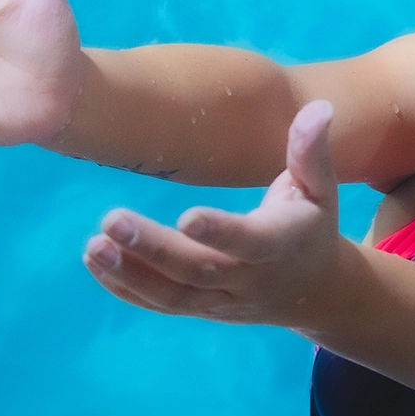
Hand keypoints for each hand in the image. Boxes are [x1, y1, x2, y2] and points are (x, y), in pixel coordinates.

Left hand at [82, 100, 347, 325]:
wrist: (313, 291)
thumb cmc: (312, 225)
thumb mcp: (321, 190)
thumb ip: (311, 152)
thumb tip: (318, 107)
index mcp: (280, 244)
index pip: (249, 242)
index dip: (220, 232)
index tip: (185, 215)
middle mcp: (249, 279)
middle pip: (198, 271)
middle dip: (154, 250)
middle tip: (111, 221)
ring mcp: (221, 300)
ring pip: (173, 296)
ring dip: (130, 274)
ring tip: (92, 246)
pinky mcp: (201, 308)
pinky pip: (161, 305)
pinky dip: (125, 288)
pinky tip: (94, 261)